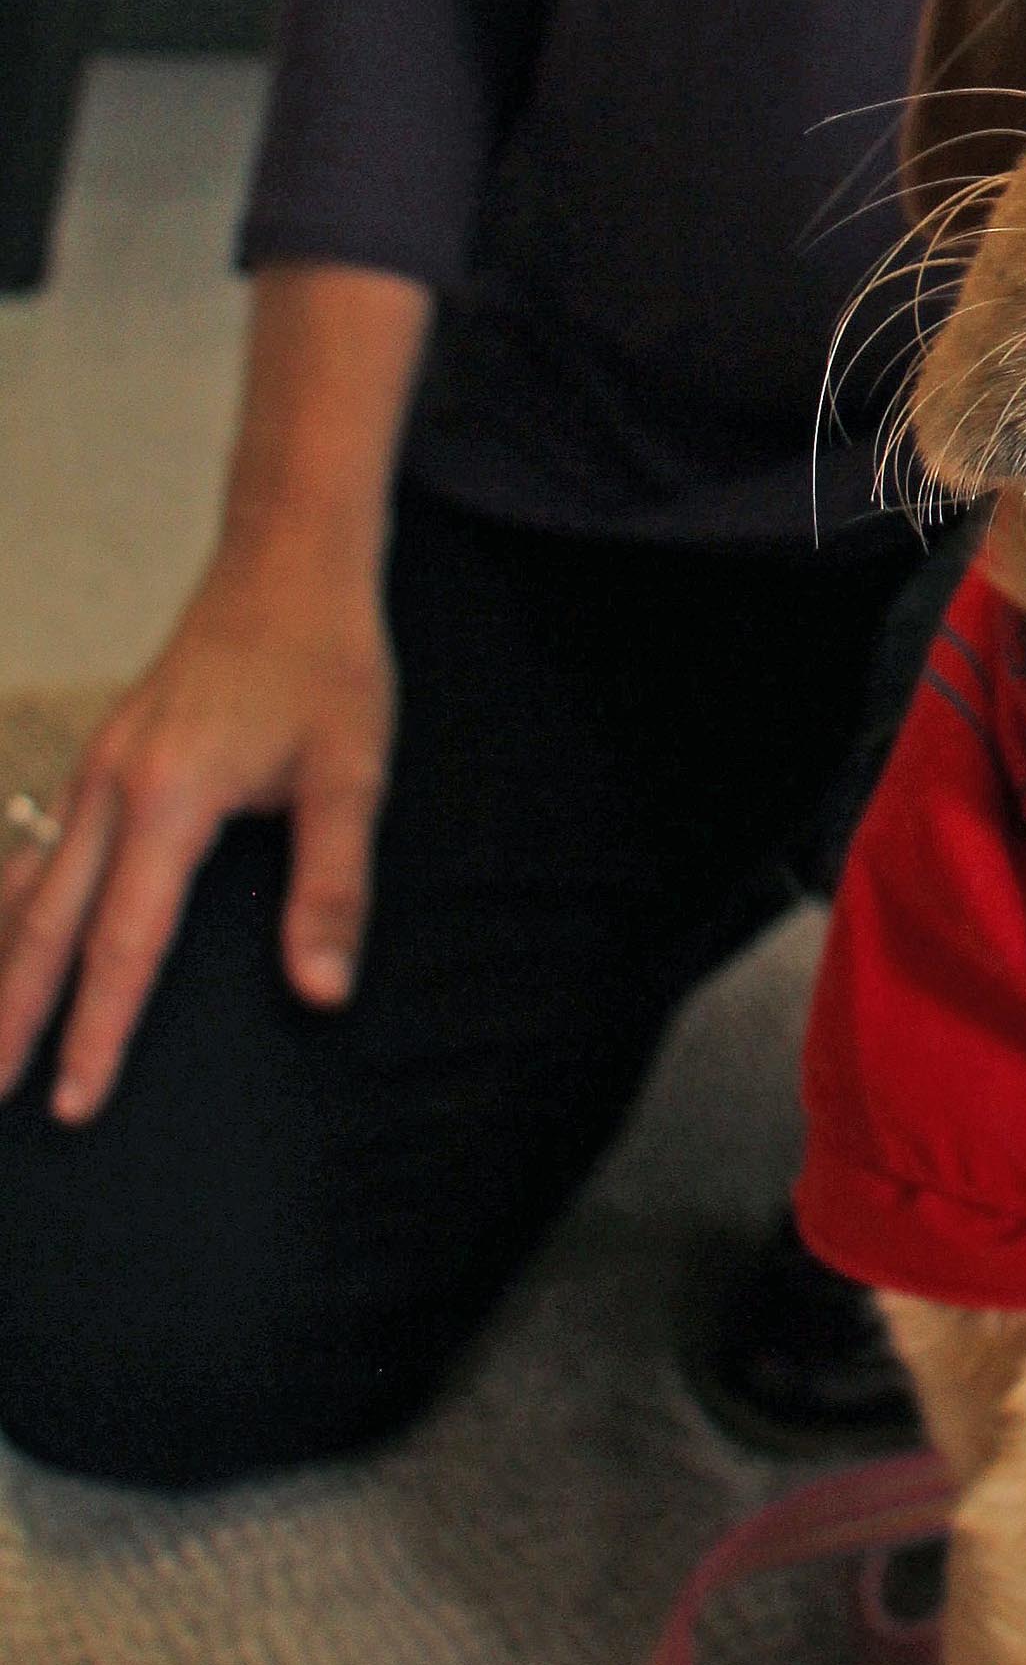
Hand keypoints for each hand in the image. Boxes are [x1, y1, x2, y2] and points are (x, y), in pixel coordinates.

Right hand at [0, 533, 395, 1121]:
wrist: (286, 562)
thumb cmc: (325, 661)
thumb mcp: (353, 774)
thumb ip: (333, 888)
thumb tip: (321, 989)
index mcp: (170, 797)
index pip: (125, 944)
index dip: (99, 1031)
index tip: (75, 1102)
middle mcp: (114, 785)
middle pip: (44, 926)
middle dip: (9, 1018)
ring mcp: (98, 767)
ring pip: (32, 888)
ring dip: (4, 968)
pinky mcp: (105, 758)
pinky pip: (48, 850)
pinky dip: (23, 909)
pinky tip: (16, 947)